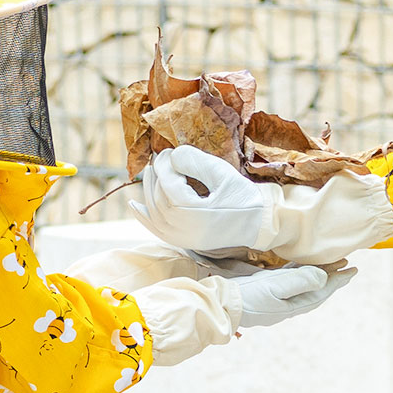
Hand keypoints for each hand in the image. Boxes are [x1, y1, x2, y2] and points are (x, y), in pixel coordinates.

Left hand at [130, 146, 278, 251]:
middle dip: (158, 174)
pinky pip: (156, 230)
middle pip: (158, 197)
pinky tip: (134, 205)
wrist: (258, 223)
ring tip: (151, 171)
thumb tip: (172, 156)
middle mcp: (182, 230)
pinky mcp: (183, 241)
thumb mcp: (222, 174)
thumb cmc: (243, 197)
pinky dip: (143, 217)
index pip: (168, 184)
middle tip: (163, 157)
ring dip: (149, 190)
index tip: (168, 151)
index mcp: (193, 214)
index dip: (165, 165)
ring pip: (154, 212)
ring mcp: (181, 239)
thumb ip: (196, 162)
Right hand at [231, 264, 355, 328]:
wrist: (222, 305)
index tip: (353, 270)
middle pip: (316, 286)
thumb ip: (301, 281)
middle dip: (332, 275)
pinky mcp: (267, 290)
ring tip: (330, 262)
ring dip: (318, 272)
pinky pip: (290, 278)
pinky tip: (303, 263)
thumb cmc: (249, 298)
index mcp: (294, 304)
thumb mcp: (276, 288)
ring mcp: (278, 297)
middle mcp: (289, 302)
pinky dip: (300, 270)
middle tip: (347, 263)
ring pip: (304, 282)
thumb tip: (324, 278)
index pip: (322, 290)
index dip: (338, 280)